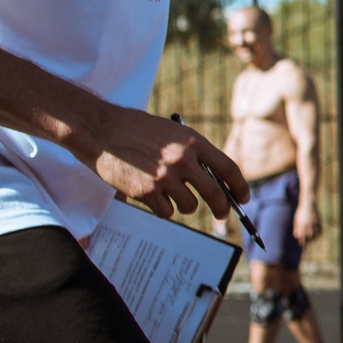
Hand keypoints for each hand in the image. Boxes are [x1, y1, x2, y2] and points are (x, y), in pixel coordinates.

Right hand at [79, 109, 247, 222]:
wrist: (99, 129)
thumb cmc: (133, 128)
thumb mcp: (171, 132)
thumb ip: (192, 152)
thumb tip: (213, 177)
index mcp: (193, 141)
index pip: (228, 168)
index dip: (240, 187)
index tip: (242, 198)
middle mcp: (183, 160)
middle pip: (215, 194)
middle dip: (222, 208)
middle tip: (222, 214)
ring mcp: (164, 177)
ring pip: (190, 206)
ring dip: (184, 205)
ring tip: (169, 193)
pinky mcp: (146, 192)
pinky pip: (166, 212)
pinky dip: (162, 209)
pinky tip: (152, 196)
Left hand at [293, 202, 322, 244]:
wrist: (308, 203)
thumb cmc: (301, 212)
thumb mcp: (296, 219)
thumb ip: (296, 228)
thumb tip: (296, 236)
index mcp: (301, 223)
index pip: (301, 234)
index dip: (301, 240)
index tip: (301, 245)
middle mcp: (308, 223)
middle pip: (309, 235)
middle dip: (308, 240)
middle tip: (307, 243)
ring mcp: (314, 222)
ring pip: (315, 232)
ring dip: (313, 237)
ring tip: (312, 239)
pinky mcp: (318, 220)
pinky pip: (319, 229)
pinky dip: (318, 232)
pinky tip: (317, 234)